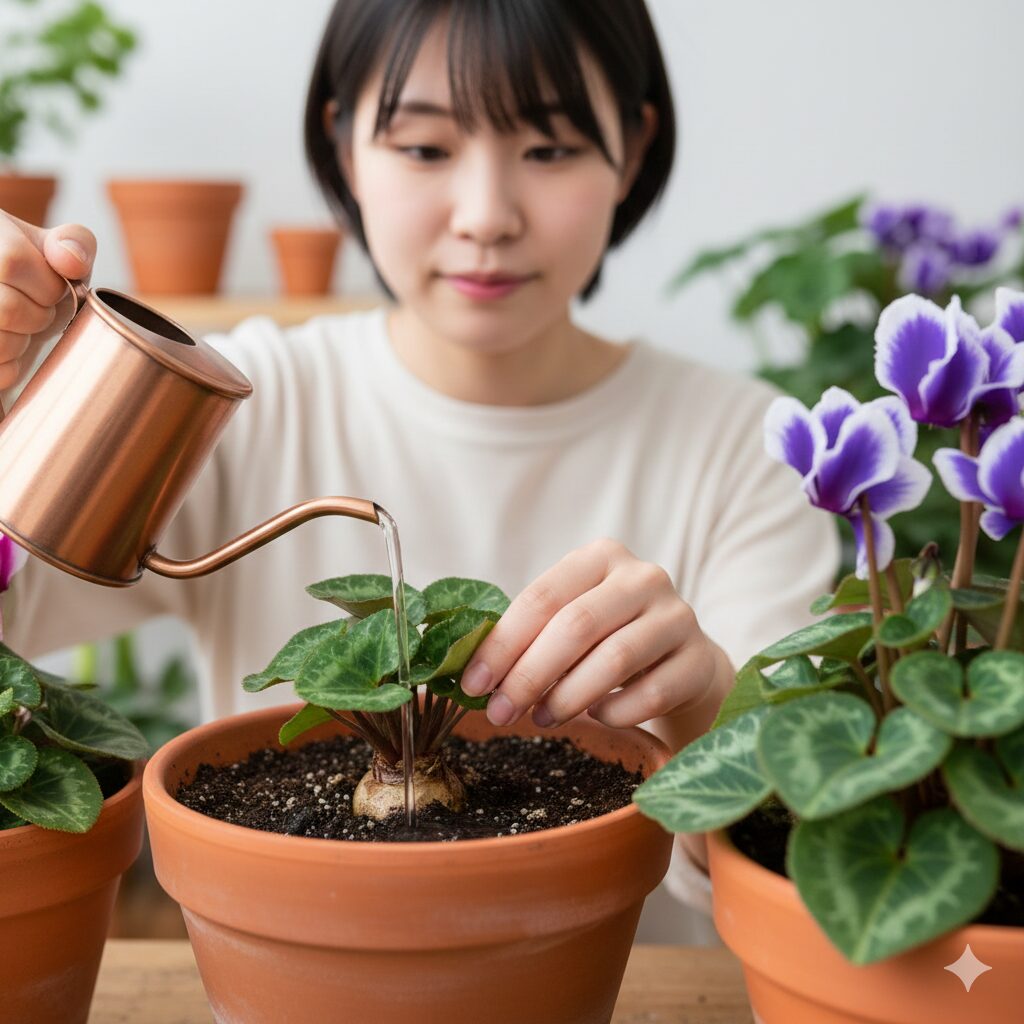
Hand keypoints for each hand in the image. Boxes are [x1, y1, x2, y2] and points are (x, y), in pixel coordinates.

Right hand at [0, 212, 95, 390]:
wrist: (7, 291)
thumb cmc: (34, 272)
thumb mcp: (55, 248)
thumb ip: (74, 242)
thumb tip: (71, 261)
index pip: (12, 262)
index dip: (47, 284)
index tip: (54, 288)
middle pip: (7, 309)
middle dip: (39, 316)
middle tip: (38, 310)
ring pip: (0, 343)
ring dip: (22, 342)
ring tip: (20, 326)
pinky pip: (0, 371)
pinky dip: (11, 366)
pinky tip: (8, 342)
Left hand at [461, 538, 721, 731]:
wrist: (684, 661)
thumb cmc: (610, 638)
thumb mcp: (572, 621)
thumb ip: (530, 635)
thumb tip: (474, 677)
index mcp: (601, 557)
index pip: (542, 597)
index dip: (503, 643)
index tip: (474, 684)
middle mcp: (643, 577)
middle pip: (576, 626)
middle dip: (529, 674)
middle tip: (501, 712)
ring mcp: (677, 615)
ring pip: (614, 659)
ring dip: (567, 697)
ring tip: (542, 718)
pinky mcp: (700, 658)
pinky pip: (651, 693)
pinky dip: (614, 712)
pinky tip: (597, 718)